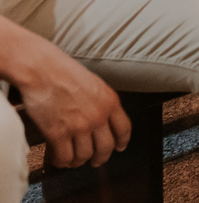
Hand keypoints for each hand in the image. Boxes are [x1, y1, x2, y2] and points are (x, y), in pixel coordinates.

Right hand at [16, 36, 130, 168]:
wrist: (42, 69)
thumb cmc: (64, 72)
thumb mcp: (95, 84)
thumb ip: (101, 102)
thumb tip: (102, 119)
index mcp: (110, 102)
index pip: (124, 129)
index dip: (122, 142)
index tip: (119, 147)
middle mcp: (98, 116)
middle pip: (106, 148)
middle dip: (101, 158)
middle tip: (95, 161)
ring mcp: (79, 126)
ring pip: (85, 156)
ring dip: (79, 161)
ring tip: (73, 160)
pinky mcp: (59, 133)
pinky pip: (64, 157)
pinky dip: (62, 162)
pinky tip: (59, 160)